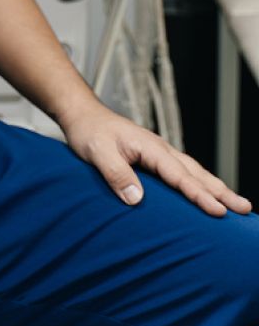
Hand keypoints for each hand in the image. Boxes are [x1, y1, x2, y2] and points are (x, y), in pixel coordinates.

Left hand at [60, 100, 252, 216]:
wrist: (82, 115)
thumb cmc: (89, 132)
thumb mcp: (97, 152)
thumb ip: (116, 174)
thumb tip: (137, 199)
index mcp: (150, 147)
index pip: (179, 175)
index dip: (199, 194)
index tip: (218, 211)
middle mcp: (159, 148)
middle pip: (196, 173)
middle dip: (221, 192)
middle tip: (245, 209)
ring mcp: (158, 152)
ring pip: (193, 171)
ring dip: (215, 187)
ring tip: (236, 204)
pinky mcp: (153, 158)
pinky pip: (182, 172)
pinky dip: (199, 182)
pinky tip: (206, 192)